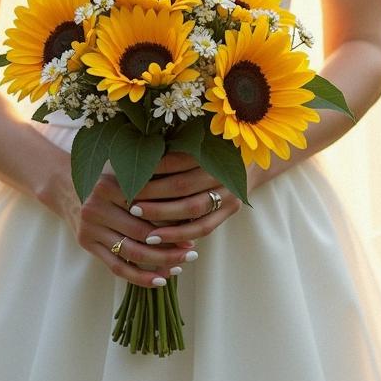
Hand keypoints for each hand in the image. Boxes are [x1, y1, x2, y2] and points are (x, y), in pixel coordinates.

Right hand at [75, 166, 196, 288]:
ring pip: (130, 253)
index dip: (170, 218)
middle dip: (169, 244)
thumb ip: (150, 184)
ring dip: (159, 262)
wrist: (67, 187)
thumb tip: (188, 208)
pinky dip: (140, 277)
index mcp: (108, 185)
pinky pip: (117, 267)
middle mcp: (95, 207)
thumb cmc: (109, 179)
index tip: (193, 225)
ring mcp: (89, 227)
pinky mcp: (87, 244)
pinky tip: (161, 280)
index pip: (146, 206)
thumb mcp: (125, 173)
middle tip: (192, 251)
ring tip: (180, 265)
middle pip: (140, 232)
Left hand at [127, 150, 258, 244]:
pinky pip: (203, 228)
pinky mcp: (231, 210)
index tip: (131, 176)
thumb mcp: (197, 141)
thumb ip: (173, 149)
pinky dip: (179, 235)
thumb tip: (136, 157)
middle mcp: (222, 169)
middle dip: (153, 195)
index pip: (176, 161)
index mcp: (211, 147)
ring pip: (193, 209)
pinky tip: (158, 238)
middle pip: (182, 186)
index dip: (153, 169)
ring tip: (140, 223)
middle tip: (129, 201)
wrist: (251, 160)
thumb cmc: (214, 148)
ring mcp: (230, 192)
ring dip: (163, 217)